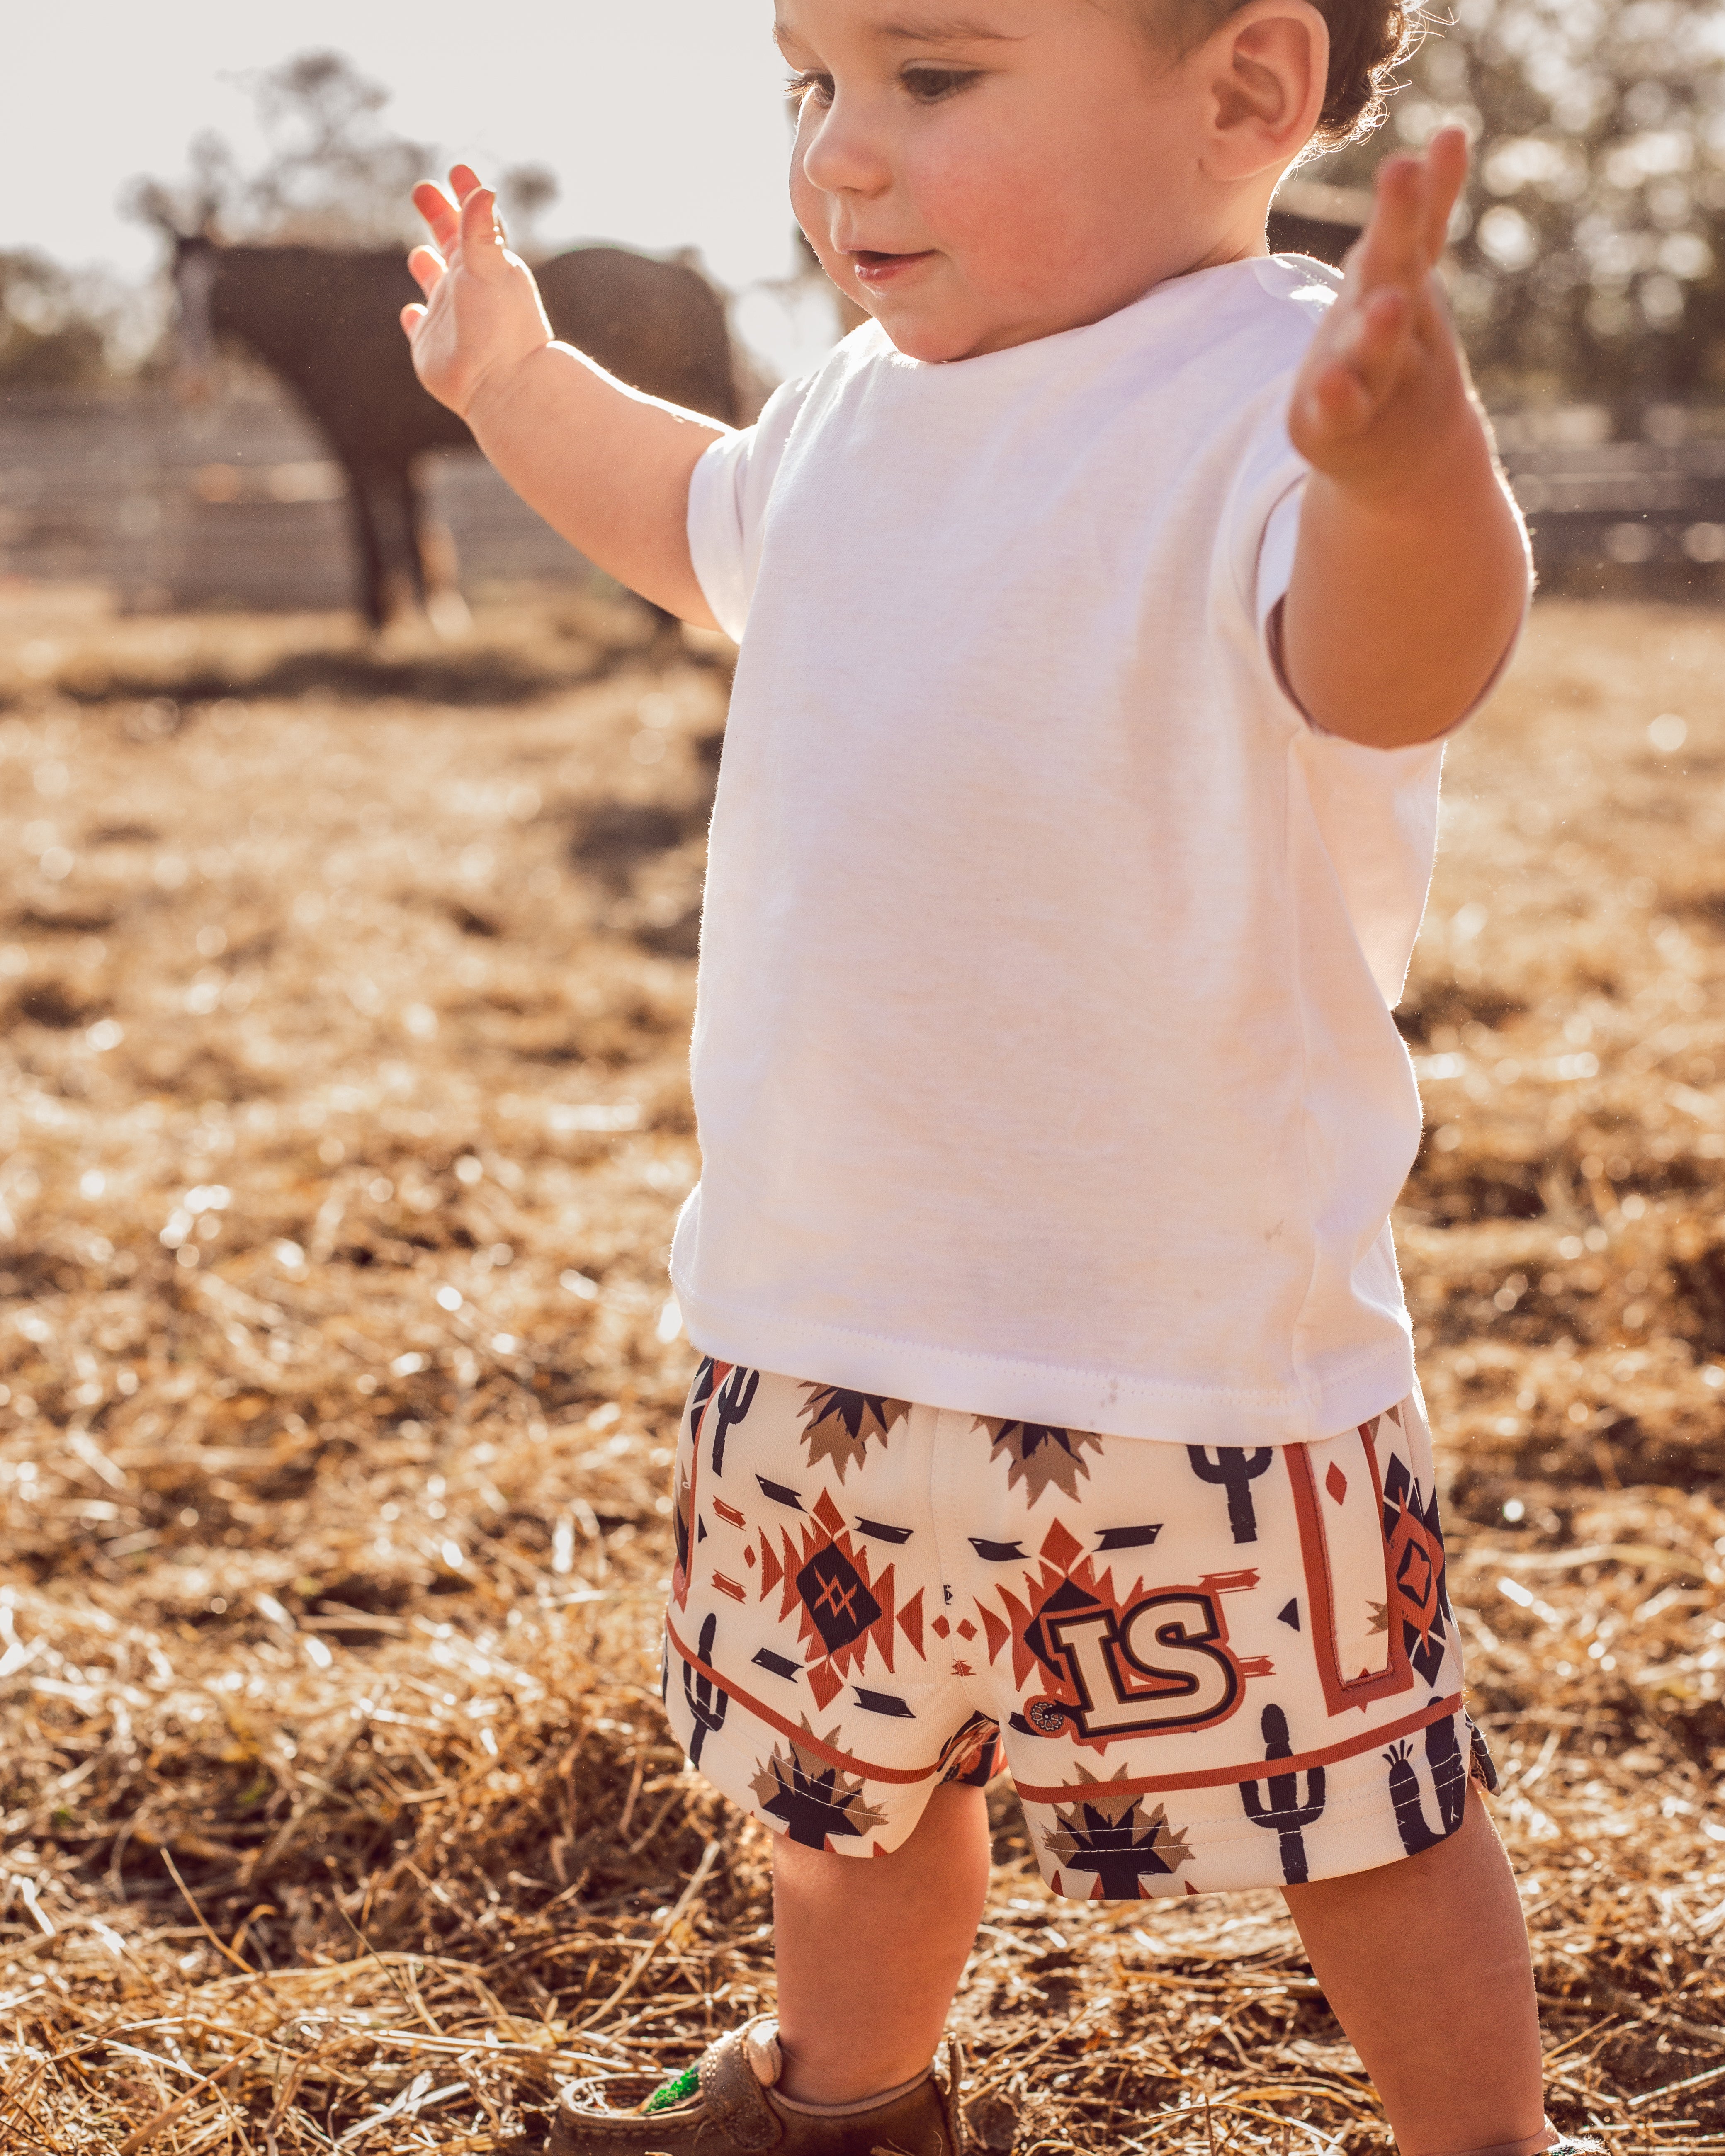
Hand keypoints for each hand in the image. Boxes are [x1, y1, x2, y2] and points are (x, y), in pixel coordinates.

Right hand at [401, 165, 554, 420]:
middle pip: (450, 244)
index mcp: (483, 266)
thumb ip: (481, 231)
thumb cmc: (500, 327)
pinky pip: (419, 328)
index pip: (473, 220)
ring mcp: (448, 318)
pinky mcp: (431, 347)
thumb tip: (483, 188)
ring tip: (420, 254)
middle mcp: (465, 289)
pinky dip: (414, 319)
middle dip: (437, 217)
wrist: (503, 387)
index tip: (458, 169)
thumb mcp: (490, 270)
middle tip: (422, 190)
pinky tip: (410, 313)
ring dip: (427, 268)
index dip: (465, 194)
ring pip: (435, 284)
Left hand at [1287, 128, 1475, 498]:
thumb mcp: (1400, 279)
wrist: (1399, 449)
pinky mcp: (1336, 423)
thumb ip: (1422, 216)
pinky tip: (1329, 386)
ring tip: (1390, 302)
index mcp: (1389, 284)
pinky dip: (1336, 398)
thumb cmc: (1392, 350)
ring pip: (1375, 348)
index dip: (1430, 188)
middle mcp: (1383, 323)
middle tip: (1403, 171)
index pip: (1414, 231)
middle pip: (1392, 271)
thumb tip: (1454, 132)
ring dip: (1382, 327)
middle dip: (1398, 223)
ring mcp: (1366, 376)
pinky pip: (1339, 408)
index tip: (1452, 137)